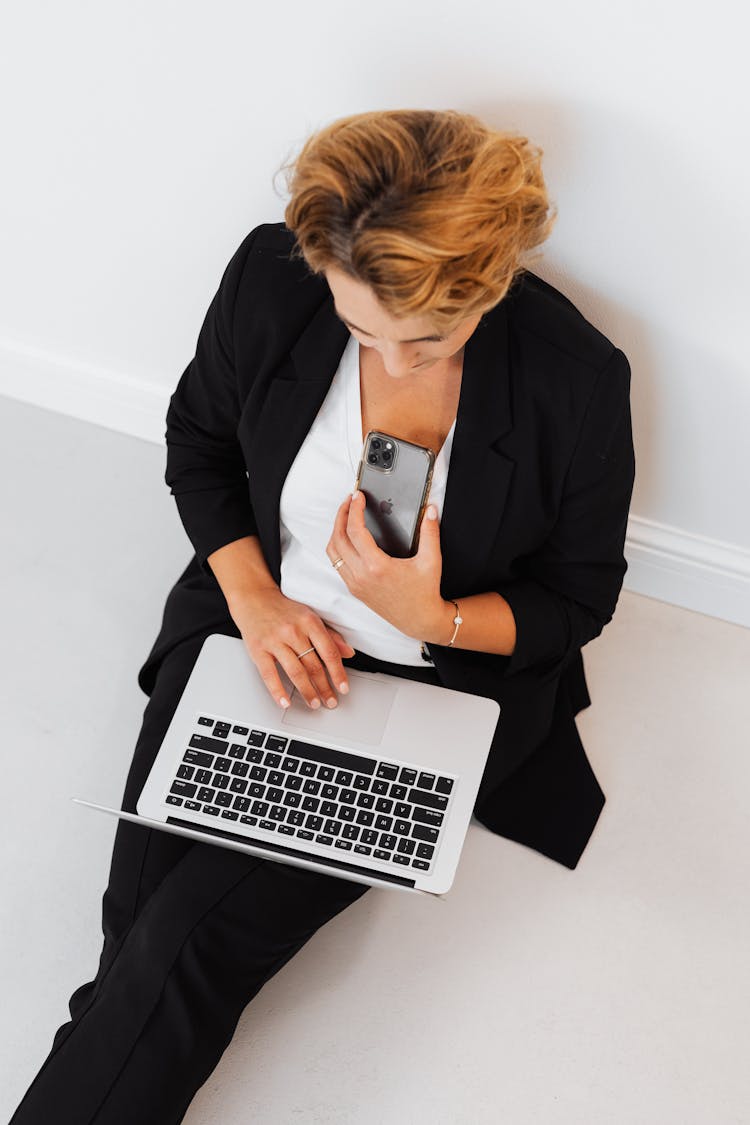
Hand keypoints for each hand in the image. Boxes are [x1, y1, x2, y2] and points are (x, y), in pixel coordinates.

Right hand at [226, 585, 354, 709]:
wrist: (254, 597)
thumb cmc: (283, 608)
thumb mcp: (309, 616)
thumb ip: (330, 635)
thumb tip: (348, 653)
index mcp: (309, 622)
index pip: (329, 652)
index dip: (338, 673)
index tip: (343, 687)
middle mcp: (293, 631)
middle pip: (313, 665)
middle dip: (324, 687)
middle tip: (331, 701)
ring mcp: (275, 641)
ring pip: (295, 672)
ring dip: (307, 691)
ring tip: (314, 702)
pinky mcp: (258, 650)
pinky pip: (269, 675)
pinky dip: (278, 691)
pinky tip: (285, 702)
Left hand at [326, 490, 447, 637]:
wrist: (420, 620)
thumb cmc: (425, 593)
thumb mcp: (431, 560)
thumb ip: (430, 532)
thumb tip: (431, 511)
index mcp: (377, 566)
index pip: (355, 530)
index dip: (354, 509)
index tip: (358, 496)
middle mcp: (361, 576)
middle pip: (338, 538)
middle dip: (341, 515)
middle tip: (349, 501)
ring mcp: (355, 584)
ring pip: (333, 552)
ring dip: (336, 531)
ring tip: (346, 517)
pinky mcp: (355, 590)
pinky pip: (337, 564)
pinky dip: (338, 547)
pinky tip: (348, 538)